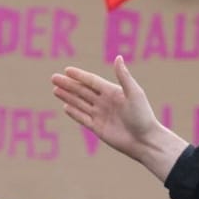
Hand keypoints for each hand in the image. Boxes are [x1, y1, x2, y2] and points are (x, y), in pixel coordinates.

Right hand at [51, 56, 188, 179]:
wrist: (145, 141)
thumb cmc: (143, 116)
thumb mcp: (134, 93)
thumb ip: (124, 77)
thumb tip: (118, 57)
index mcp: (113, 92)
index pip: (92, 81)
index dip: (79, 76)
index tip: (67, 70)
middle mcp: (105, 102)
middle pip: (82, 91)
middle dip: (68, 84)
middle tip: (53, 77)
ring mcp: (101, 115)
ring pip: (80, 103)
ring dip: (68, 96)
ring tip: (54, 89)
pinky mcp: (98, 128)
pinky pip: (83, 118)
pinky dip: (74, 112)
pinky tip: (65, 106)